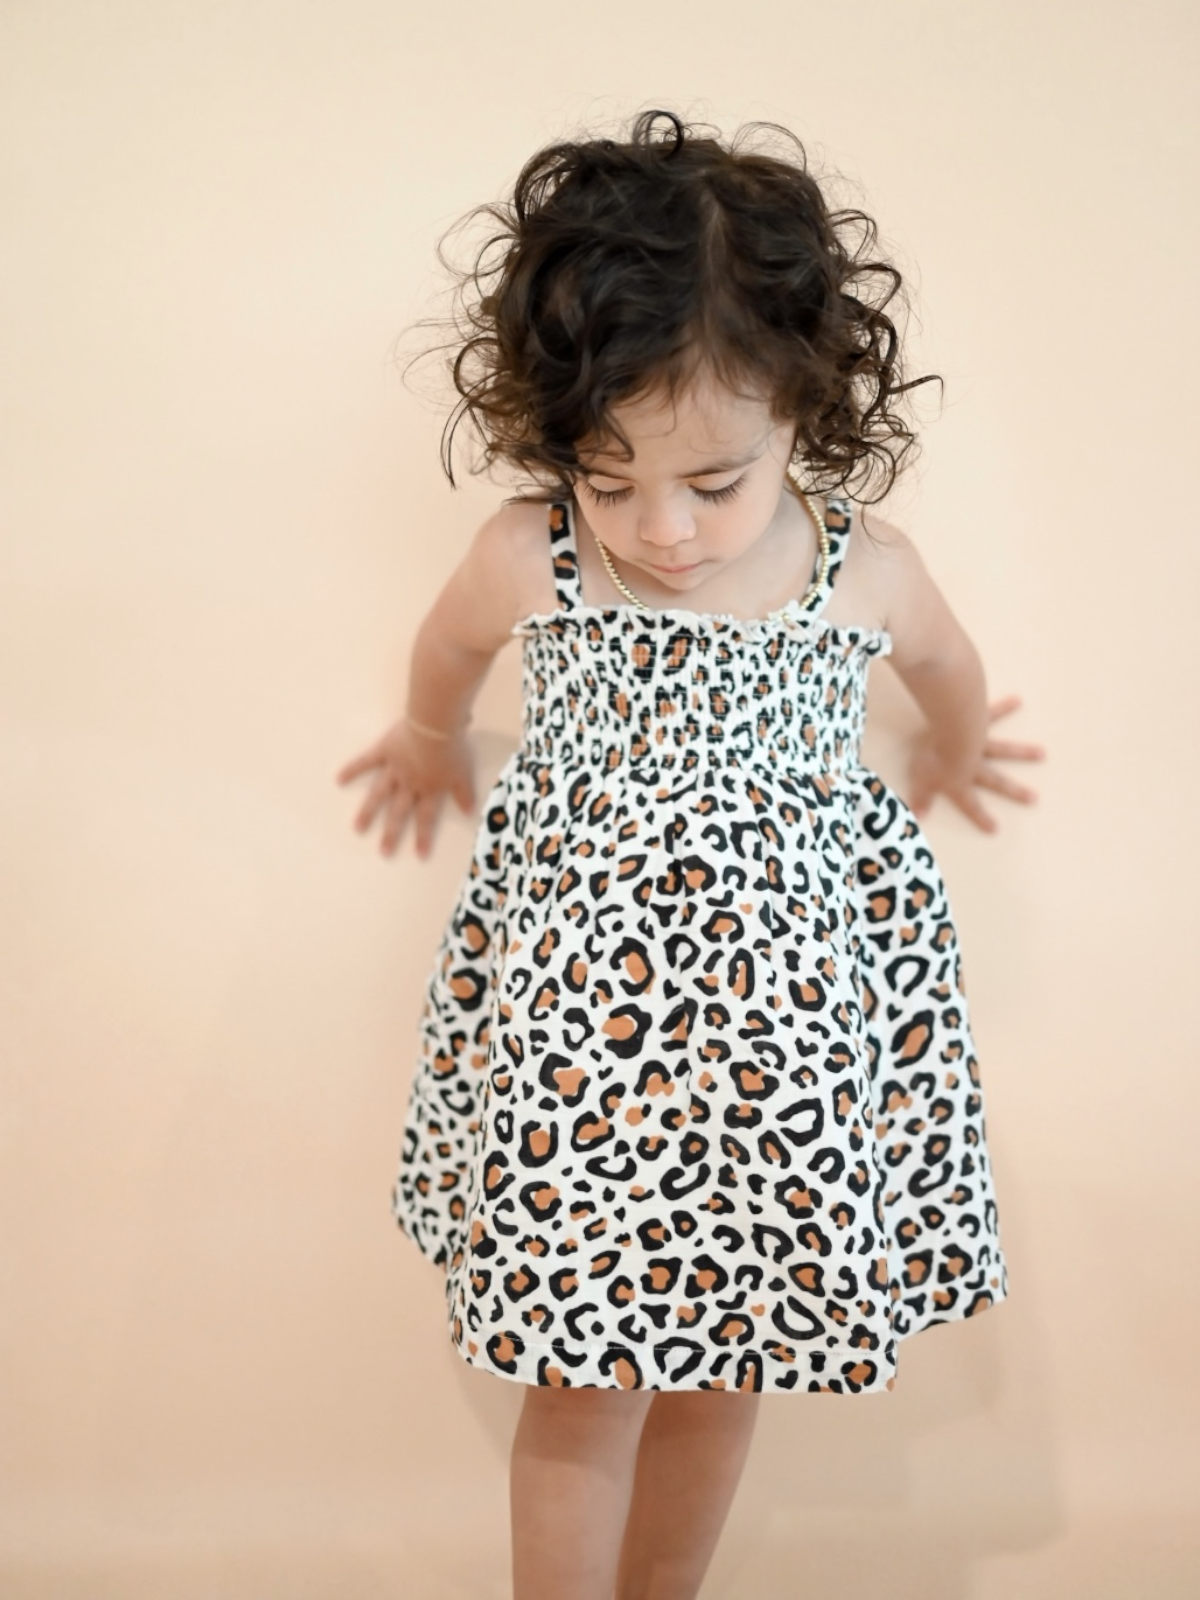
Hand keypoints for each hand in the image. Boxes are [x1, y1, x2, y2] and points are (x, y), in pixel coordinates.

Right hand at [335, 718, 475, 858]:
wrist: (436, 725)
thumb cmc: (453, 748)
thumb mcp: (464, 772)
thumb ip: (464, 793)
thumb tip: (469, 812)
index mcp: (430, 789)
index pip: (427, 818)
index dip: (424, 837)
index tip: (419, 856)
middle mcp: (409, 784)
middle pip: (399, 812)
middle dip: (392, 833)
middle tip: (383, 852)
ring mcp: (394, 769)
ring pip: (379, 794)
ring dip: (368, 812)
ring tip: (357, 828)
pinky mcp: (384, 751)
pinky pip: (366, 762)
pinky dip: (352, 769)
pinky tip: (339, 779)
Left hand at [908, 695, 1044, 833]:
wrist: (949, 731)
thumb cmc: (934, 758)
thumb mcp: (921, 782)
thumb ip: (921, 799)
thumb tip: (918, 817)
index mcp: (960, 782)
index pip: (969, 805)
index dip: (980, 817)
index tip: (996, 829)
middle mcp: (974, 765)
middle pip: (997, 781)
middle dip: (1014, 791)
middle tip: (1035, 798)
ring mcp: (980, 744)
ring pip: (1004, 750)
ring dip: (1023, 753)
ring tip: (1043, 753)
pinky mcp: (979, 723)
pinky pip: (992, 715)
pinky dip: (1005, 707)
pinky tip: (1017, 700)